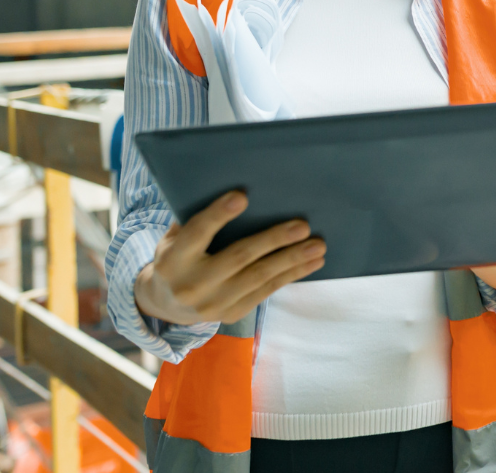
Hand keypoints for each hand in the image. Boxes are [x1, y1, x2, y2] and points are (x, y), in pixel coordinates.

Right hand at [134, 191, 325, 325]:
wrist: (165, 305)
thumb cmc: (178, 256)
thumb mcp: (174, 237)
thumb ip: (195, 219)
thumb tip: (237, 192)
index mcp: (173, 259)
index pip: (197, 233)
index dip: (218, 215)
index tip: (242, 196)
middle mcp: (192, 285)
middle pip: (238, 258)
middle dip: (273, 240)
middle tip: (303, 226)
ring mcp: (213, 304)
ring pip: (259, 278)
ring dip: (292, 260)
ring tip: (318, 246)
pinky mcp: (232, 314)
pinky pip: (266, 291)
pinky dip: (291, 275)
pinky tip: (312, 262)